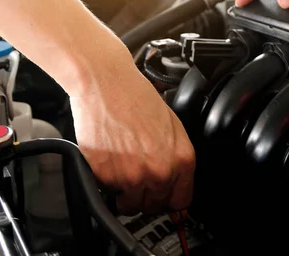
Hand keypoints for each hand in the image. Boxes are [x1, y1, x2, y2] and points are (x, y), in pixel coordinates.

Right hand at [69, 59, 194, 214]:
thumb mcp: (174, 125)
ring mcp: (132, 177)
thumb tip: (176, 181)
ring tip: (122, 169)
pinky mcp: (106, 176)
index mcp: (182, 159)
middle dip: (146, 195)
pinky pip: (107, 194)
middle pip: (155, 206)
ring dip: (125, 194)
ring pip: (130, 206)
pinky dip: (106, 183)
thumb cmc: (137, 97)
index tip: (162, 196)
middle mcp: (160, 172)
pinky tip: (109, 160)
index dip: (170, 199)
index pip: (181, 201)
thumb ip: (177, 157)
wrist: (106, 83)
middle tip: (137, 175)